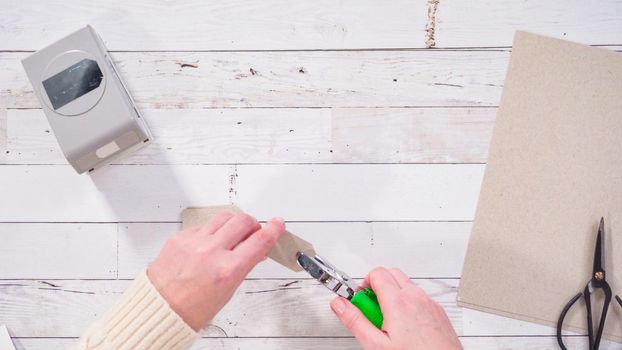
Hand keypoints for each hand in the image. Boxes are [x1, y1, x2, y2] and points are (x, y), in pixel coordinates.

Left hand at [147, 212, 284, 330]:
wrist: (161, 309)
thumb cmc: (193, 308)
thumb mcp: (228, 290)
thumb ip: (244, 266)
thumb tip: (256, 250)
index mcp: (228, 270)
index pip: (260, 240)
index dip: (274, 229)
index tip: (278, 223)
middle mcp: (211, 252)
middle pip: (243, 221)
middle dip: (252, 224)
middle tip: (252, 231)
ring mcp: (194, 242)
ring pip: (224, 217)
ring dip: (233, 223)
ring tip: (232, 234)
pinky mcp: (180, 237)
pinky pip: (203, 225)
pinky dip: (211, 231)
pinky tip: (209, 243)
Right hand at [330, 267, 461, 349]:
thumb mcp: (376, 344)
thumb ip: (355, 321)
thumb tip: (340, 305)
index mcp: (398, 302)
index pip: (376, 274)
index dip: (363, 285)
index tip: (360, 302)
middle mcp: (416, 297)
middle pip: (391, 274)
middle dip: (377, 287)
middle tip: (371, 310)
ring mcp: (429, 303)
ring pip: (405, 285)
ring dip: (392, 296)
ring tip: (387, 323)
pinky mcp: (438, 312)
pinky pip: (418, 297)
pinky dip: (408, 304)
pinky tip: (404, 328)